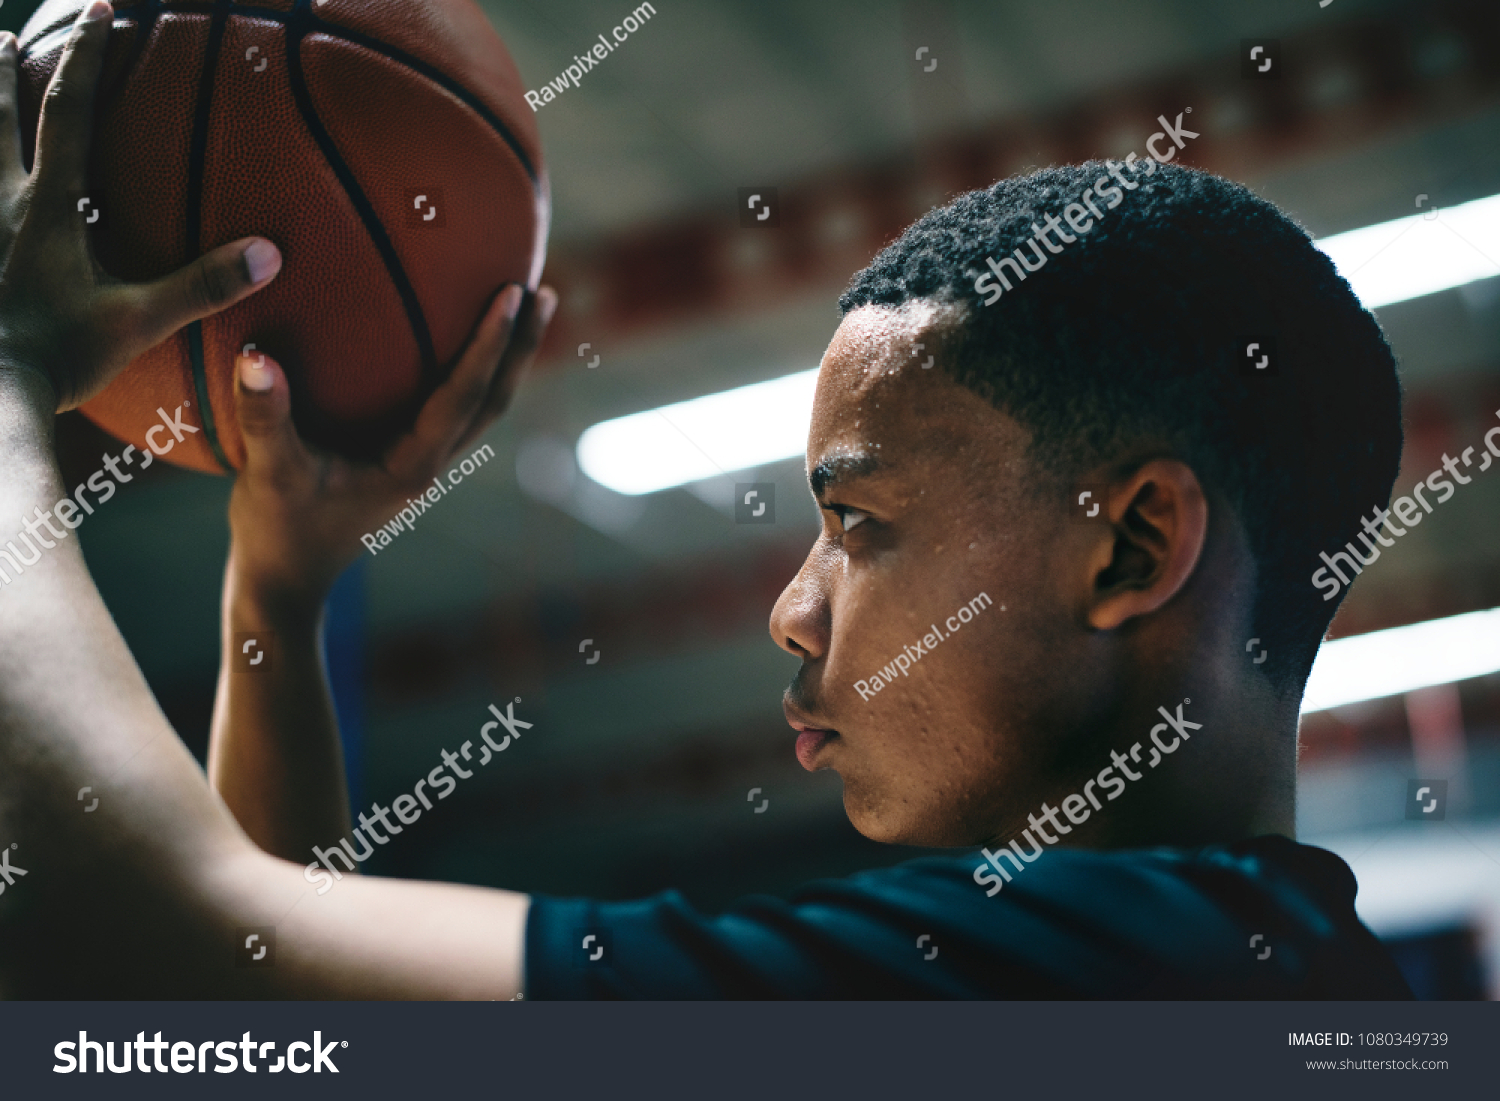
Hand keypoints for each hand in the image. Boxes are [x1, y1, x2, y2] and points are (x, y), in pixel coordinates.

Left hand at [0, 2, 280, 409]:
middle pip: (1, 117)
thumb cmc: (60, 356)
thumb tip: (269, 252)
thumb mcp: (140, 320)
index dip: (87, 57)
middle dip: (7, 70)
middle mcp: (3, 205)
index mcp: (48, 207)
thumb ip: (203, 285)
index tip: (102, 10)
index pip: (68, 111)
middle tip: (6, 34)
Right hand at [226, 282, 556, 610]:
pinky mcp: (408, 461)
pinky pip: (453, 409)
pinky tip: (462, 341)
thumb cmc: (277, 531)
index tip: (512, 294)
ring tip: (529, 307)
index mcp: (412, 466)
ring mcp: (424, 465)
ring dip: (506, 360)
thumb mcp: (268, 475)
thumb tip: (256, 357)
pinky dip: (472, 373)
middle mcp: (430, 464)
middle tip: (545, 292)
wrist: (286, 581)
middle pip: (493, 401)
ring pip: (481, 407)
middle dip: (520, 348)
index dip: (489, 345)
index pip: (464, 397)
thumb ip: (264, 418)